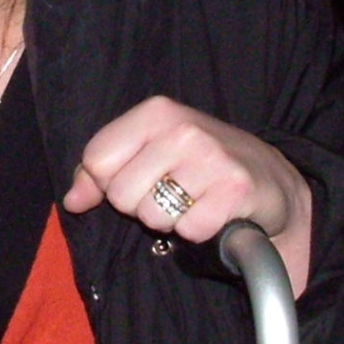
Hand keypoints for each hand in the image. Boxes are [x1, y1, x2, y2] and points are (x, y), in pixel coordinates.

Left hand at [62, 95, 313, 294]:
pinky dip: (197, 232)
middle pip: (121, 194)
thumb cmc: (199, 164)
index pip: (96, 160)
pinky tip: (213, 213)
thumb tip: (73, 201)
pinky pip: (188, 230)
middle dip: (141, 206)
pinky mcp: (235, 191)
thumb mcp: (150, 152)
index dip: (109, 182)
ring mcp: (211, 158)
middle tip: (173, 193)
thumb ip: (102, 173)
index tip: (140, 178)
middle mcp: (183, 129)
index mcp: (156, 112)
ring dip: (170, 221)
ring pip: (152, 217)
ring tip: (194, 201)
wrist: (269, 179)